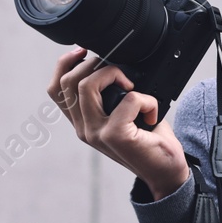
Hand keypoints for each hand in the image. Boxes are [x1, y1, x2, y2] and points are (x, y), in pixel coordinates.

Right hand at [47, 47, 189, 198]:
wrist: (166, 171)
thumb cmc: (149, 140)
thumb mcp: (123, 114)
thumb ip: (109, 95)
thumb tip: (111, 63)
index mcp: (82, 123)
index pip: (55, 90)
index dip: (64, 64)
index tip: (83, 51)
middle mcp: (84, 129)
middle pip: (69, 82)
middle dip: (94, 64)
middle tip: (120, 70)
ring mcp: (97, 133)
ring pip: (88, 85)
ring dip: (114, 74)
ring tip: (132, 86)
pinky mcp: (115, 136)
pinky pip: (127, 99)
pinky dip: (145, 98)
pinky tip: (152, 110)